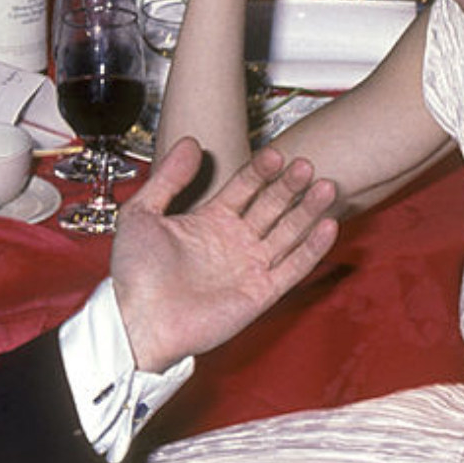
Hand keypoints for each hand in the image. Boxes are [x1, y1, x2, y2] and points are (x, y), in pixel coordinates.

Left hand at [110, 137, 337, 373]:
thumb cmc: (135, 273)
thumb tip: (192, 142)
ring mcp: (249, 267)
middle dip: (290, 186)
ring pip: (288, 233)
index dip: (261, 170)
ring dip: (308, 211)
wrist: (138, 319)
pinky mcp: (260, 293)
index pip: (245, 188)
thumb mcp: (142, 212)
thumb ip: (168, 177)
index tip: (276, 153)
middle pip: (271, 207)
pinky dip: (312, 249)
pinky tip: (328, 226)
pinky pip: (293, 268)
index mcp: (210, 222)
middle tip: (306, 165)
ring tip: (327, 187)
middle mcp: (234, 242)